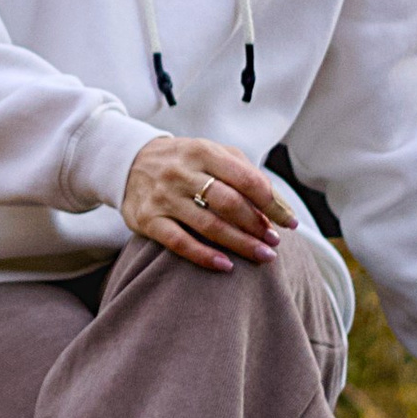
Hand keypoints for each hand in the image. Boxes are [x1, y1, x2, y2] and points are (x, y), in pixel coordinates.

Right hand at [119, 134, 292, 271]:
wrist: (128, 162)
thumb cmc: (184, 161)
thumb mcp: (212, 154)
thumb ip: (245, 173)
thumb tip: (279, 207)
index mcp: (202, 152)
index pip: (246, 179)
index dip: (272, 203)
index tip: (288, 222)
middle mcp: (181, 172)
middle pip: (229, 203)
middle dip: (257, 226)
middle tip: (274, 243)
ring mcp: (163, 197)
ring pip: (208, 225)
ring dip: (240, 244)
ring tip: (262, 256)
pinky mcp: (148, 220)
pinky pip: (179, 242)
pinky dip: (204, 256)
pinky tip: (226, 266)